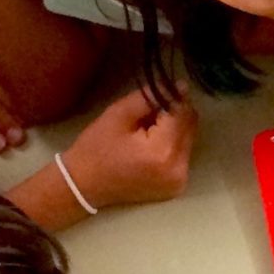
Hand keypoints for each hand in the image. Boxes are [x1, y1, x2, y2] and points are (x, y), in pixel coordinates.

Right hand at [57, 89, 197, 210]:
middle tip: (150, 111)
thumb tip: (180, 87)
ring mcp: (180, 180)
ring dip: (174, 127)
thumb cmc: (96, 149)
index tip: (164, 88)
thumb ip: (152, 98)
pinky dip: (172, 143)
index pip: (182, 113)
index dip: (175, 97)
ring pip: (189, 138)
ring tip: (147, 129)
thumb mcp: (119, 114)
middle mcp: (178, 168)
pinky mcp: (177, 186)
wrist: (83, 186)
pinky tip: (151, 144)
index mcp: (162, 152)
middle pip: (190, 126)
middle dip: (174, 112)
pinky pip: (183, 154)